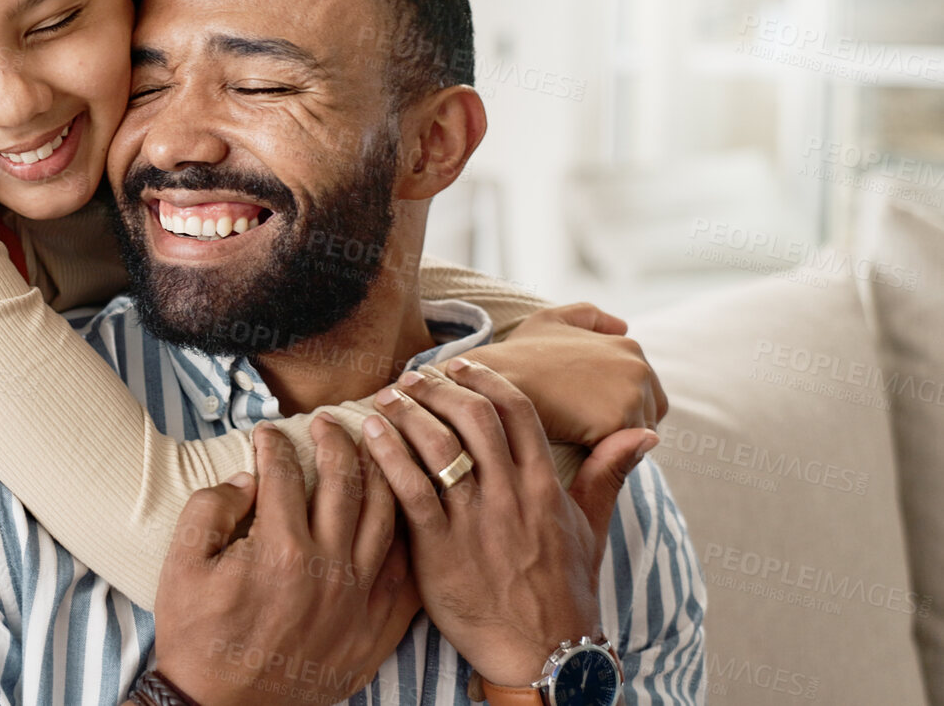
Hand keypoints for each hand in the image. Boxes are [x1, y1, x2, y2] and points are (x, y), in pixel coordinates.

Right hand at [151, 422, 419, 704]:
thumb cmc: (198, 637)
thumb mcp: (181, 566)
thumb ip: (209, 509)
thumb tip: (245, 478)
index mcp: (279, 550)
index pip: (284, 474)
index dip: (273, 444)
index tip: (267, 432)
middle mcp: (328, 570)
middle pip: (346, 482)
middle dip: (336, 441)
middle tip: (326, 424)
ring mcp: (359, 600)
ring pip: (387, 517)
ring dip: (381, 474)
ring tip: (370, 451)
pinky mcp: (376, 628)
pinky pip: (405, 570)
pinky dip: (404, 535)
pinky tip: (398, 513)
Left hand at [361, 359, 654, 686]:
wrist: (544, 652)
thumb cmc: (566, 590)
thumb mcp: (592, 527)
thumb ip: (609, 473)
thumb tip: (645, 433)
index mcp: (545, 485)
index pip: (517, 410)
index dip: (485, 379)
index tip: (458, 364)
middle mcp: (511, 496)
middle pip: (473, 417)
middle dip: (437, 387)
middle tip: (410, 377)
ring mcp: (476, 522)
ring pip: (438, 446)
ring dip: (406, 413)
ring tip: (384, 397)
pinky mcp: (442, 549)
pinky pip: (411, 491)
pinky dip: (388, 456)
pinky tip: (370, 434)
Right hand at [462, 302, 666, 446]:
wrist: (497, 378)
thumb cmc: (519, 354)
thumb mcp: (552, 319)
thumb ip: (590, 317)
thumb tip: (622, 326)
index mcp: (630, 348)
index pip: (646, 390)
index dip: (617, 404)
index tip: (587, 411)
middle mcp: (639, 369)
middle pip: (650, 414)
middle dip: (623, 424)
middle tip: (582, 427)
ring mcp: (631, 395)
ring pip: (637, 436)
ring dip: (613, 441)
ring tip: (577, 437)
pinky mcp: (617, 422)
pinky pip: (622, 451)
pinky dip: (602, 453)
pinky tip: (574, 444)